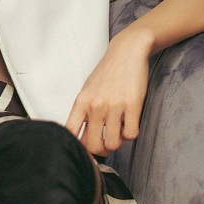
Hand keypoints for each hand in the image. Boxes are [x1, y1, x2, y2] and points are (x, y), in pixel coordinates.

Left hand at [65, 28, 152, 155]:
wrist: (127, 53)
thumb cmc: (107, 74)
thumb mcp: (87, 91)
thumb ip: (83, 113)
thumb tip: (81, 138)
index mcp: (81, 103)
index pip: (71, 133)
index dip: (77, 147)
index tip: (85, 149)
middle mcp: (95, 106)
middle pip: (94, 146)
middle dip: (101, 150)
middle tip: (107, 143)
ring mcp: (114, 106)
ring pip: (114, 143)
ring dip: (118, 142)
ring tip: (119, 130)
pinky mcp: (133, 105)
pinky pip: (131, 134)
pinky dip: (131, 134)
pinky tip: (129, 123)